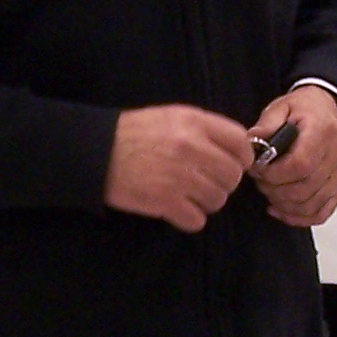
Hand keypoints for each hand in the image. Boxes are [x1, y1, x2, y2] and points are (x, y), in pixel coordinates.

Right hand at [106, 104, 253, 231]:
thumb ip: (204, 130)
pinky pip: (197, 220)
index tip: (231, 164)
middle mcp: (192, 147)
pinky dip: (188, 218)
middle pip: (233, 176)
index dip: (241, 157)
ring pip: (218, 200)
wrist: (95, 151)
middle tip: (203, 182)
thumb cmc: (134, 133)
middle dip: (222, 183)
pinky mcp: (166, 202)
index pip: (241, 143)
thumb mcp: (172, 117)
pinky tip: (175, 208)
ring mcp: (180, 176)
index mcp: (195, 122)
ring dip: (205, 202)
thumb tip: (236, 151)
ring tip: (186, 194)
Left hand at [249, 85, 336, 227]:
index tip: (259, 170)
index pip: (301, 164)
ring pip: (311, 205)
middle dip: (274, 190)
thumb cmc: (305, 110)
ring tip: (269, 191)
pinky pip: (321, 213)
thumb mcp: (281, 107)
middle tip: (261, 179)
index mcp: (322, 131)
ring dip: (283, 204)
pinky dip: (299, 218)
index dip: (275, 174)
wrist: (326, 110)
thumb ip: (266, 125)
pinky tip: (281, 209)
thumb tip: (252, 141)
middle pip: (305, 189)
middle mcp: (335, 155)